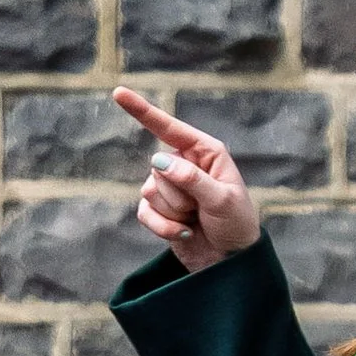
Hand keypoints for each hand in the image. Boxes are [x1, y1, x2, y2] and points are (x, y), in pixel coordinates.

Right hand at [118, 85, 261, 273]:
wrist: (230, 263)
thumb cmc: (236, 226)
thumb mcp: (223, 200)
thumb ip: (192, 179)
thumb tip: (159, 161)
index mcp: (205, 153)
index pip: (170, 128)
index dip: (143, 111)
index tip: (118, 92)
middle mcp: (184, 165)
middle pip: (158, 169)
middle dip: (179, 195)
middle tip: (202, 209)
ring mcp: (170, 188)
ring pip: (149, 191)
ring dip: (173, 212)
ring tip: (196, 220)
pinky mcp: (158, 210)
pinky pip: (144, 212)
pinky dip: (163, 227)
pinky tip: (185, 232)